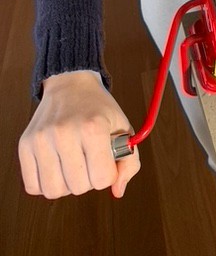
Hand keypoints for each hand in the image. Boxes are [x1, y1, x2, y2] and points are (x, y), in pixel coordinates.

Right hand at [19, 70, 139, 198]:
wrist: (71, 86)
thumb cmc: (99, 110)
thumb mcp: (124, 130)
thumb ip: (129, 163)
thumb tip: (118, 191)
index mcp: (93, 128)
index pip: (102, 178)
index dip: (109, 174)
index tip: (107, 161)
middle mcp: (64, 133)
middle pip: (79, 187)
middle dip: (90, 180)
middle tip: (90, 161)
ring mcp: (41, 140)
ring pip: (54, 191)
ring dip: (67, 185)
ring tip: (73, 166)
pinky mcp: (24, 146)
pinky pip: (33, 186)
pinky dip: (47, 184)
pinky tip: (57, 168)